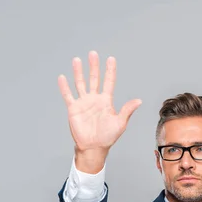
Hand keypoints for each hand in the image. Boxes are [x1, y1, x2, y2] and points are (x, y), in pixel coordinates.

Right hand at [57, 51, 141, 166]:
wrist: (94, 147)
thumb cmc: (108, 137)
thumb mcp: (120, 123)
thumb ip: (127, 110)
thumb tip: (139, 100)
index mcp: (106, 101)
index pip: (108, 82)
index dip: (110, 71)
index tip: (111, 58)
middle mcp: (94, 99)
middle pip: (94, 79)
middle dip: (94, 66)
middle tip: (93, 53)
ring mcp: (83, 103)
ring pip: (80, 83)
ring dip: (79, 72)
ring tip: (77, 60)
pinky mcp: (73, 109)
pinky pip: (68, 95)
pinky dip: (64, 87)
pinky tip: (62, 77)